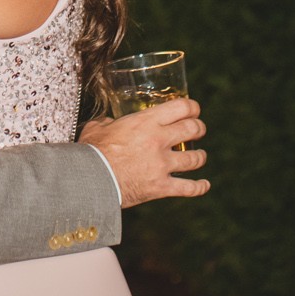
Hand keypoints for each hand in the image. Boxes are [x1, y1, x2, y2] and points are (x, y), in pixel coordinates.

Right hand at [80, 98, 209, 207]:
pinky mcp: (161, 187)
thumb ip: (106, 122)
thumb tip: (107, 122)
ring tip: (200, 156)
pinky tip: (204, 185)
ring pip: (195, 159)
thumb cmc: (91, 151)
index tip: (194, 109)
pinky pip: (189, 188)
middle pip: (193, 129)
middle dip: (199, 128)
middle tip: (198, 129)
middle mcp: (159, 141)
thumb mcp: (97, 128)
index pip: (181, 107)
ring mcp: (163, 165)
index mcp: (146, 122)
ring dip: (200, 157)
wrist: (90, 180)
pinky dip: (199, 186)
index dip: (192, 107)